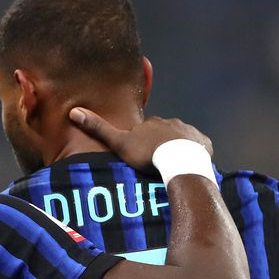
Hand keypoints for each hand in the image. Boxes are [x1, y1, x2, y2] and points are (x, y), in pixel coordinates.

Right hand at [69, 108, 212, 170]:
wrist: (178, 161)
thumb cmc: (147, 154)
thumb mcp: (119, 143)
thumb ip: (99, 128)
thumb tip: (74, 111)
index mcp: (152, 122)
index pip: (145, 130)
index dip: (142, 142)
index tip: (140, 155)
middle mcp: (172, 122)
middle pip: (164, 133)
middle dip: (161, 144)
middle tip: (156, 162)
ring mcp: (189, 132)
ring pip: (182, 140)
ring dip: (177, 150)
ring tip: (172, 167)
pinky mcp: (204, 143)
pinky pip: (199, 147)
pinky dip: (194, 155)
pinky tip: (189, 167)